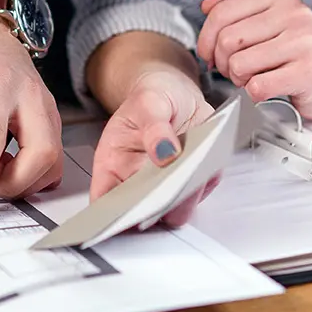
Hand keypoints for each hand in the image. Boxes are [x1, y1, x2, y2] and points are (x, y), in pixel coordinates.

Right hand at [91, 67, 220, 226]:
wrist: (176, 93)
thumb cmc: (152, 96)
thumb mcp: (149, 102)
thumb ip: (154, 127)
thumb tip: (165, 153)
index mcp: (112, 165)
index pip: (104, 203)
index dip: (114, 217)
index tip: (134, 212)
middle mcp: (136, 182)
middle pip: (143, 215)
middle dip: (160, 205)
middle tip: (175, 180)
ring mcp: (165, 186)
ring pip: (176, 211)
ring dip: (189, 194)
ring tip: (194, 163)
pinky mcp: (191, 183)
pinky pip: (202, 192)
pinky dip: (207, 179)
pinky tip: (204, 158)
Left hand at [197, 0, 311, 118]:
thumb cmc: (294, 49)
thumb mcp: (263, 20)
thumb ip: (232, 6)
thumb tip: (207, 1)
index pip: (221, 13)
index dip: (206, 39)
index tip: (210, 54)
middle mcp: (295, 13)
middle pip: (227, 40)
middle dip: (223, 62)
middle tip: (236, 69)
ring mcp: (304, 42)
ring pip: (239, 64)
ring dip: (239, 79)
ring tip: (254, 77)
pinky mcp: (309, 72)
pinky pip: (257, 86)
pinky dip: (255, 93)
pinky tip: (268, 87)